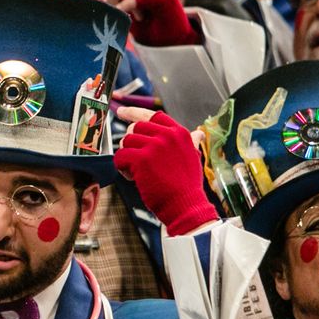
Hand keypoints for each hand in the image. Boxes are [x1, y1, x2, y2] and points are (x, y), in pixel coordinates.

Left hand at [114, 110, 217, 234]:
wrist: (186, 205)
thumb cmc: (187, 186)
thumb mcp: (193, 158)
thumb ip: (190, 143)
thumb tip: (198, 133)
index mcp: (179, 133)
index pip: (153, 116)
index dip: (134, 113)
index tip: (121, 113)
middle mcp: (167, 135)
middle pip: (136, 127)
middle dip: (131, 143)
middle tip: (134, 160)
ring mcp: (154, 146)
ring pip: (126, 141)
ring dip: (127, 157)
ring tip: (136, 172)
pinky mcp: (142, 159)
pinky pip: (120, 156)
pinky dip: (121, 168)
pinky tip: (132, 178)